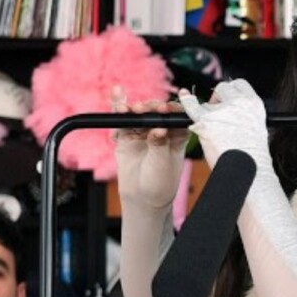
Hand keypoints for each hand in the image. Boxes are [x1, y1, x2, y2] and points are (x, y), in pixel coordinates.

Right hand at [112, 86, 188, 212]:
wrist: (142, 199)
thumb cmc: (160, 183)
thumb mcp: (162, 164)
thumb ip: (159, 144)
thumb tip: (157, 128)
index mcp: (178, 135)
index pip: (176, 116)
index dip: (171, 110)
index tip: (165, 109)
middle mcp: (161, 130)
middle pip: (156, 112)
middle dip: (150, 108)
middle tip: (145, 109)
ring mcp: (143, 132)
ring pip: (139, 114)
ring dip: (133, 108)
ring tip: (129, 109)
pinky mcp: (127, 136)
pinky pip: (122, 120)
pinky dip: (120, 108)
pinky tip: (118, 97)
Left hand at [178, 79, 271, 171]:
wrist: (249, 171)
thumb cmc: (253, 157)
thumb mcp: (257, 129)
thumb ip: (245, 116)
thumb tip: (233, 111)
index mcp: (254, 104)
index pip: (239, 85)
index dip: (231, 91)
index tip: (227, 99)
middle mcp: (239, 103)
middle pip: (223, 88)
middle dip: (218, 97)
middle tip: (217, 111)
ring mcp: (222, 111)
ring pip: (207, 102)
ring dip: (206, 112)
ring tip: (211, 127)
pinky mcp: (206, 121)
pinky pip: (191, 106)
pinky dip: (186, 101)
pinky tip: (183, 97)